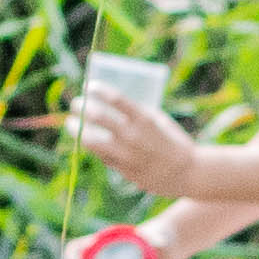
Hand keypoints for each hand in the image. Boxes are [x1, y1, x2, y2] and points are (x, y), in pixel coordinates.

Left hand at [58, 74, 189, 188]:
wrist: (187, 173)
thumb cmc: (174, 142)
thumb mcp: (160, 120)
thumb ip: (138, 113)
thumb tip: (114, 104)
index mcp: (144, 119)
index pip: (115, 98)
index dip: (98, 89)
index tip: (88, 86)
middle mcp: (132, 135)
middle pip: (97, 116)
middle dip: (81, 107)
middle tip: (76, 104)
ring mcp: (126, 154)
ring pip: (90, 140)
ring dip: (76, 129)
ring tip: (71, 124)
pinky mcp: (122, 169)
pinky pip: (100, 155)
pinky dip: (91, 146)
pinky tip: (88, 140)